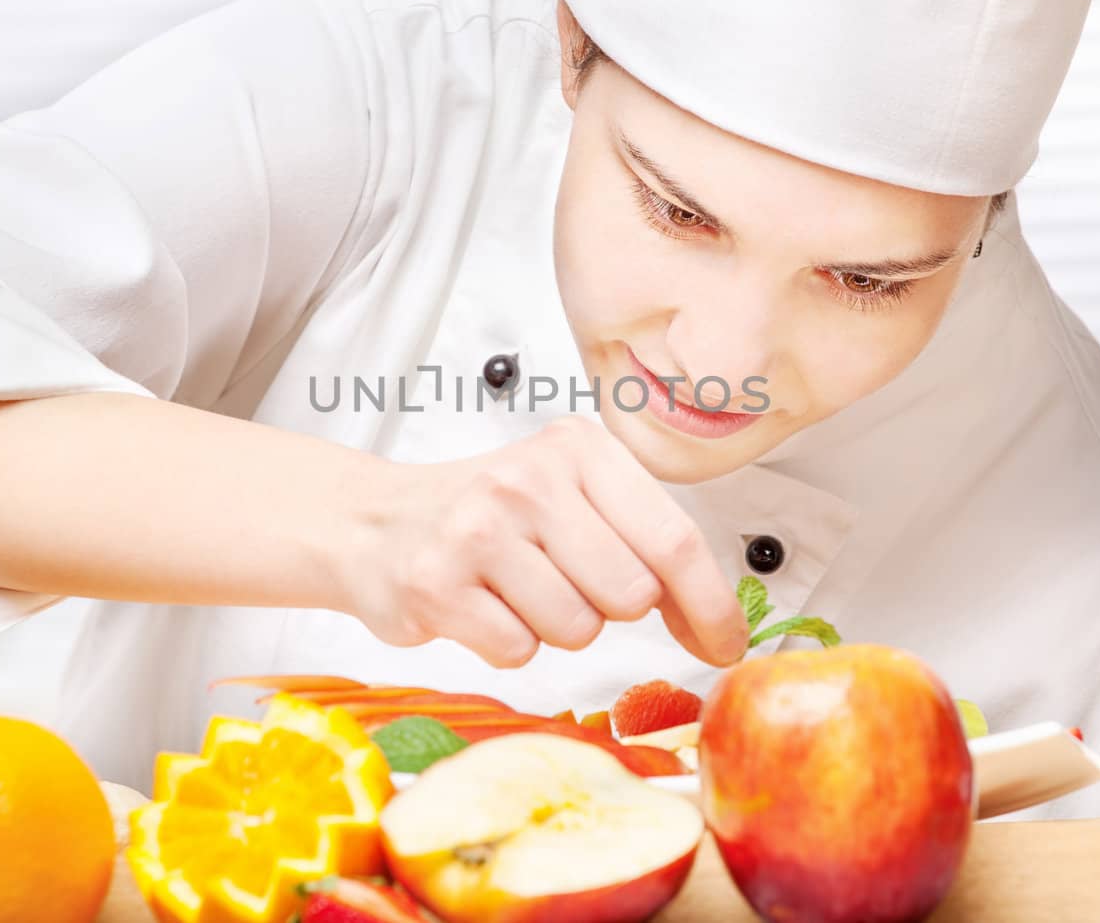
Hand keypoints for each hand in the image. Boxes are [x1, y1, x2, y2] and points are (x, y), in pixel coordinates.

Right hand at [340, 417, 749, 669]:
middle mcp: (529, 480)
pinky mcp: (436, 586)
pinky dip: (508, 643)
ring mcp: (477, 531)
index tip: (725, 645)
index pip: (674, 538)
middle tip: (563, 579)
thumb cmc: (490, 516)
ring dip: (555, 626)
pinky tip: (481, 605)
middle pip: (631, 594)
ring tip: (514, 588)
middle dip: (609, 607)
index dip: (711, 604)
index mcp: (577, 449)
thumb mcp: (570, 496)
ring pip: (577, 629)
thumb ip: (642, 540)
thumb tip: (716, 622)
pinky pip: (520, 651)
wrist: (373, 523)